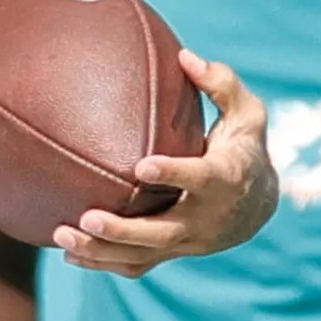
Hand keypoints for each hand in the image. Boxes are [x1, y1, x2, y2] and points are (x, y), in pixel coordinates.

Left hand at [55, 50, 276, 276]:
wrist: (259, 203)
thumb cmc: (244, 147)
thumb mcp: (248, 114)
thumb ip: (221, 83)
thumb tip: (186, 56)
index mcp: (224, 180)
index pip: (199, 178)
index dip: (173, 173)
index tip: (142, 166)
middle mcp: (205, 218)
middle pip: (162, 231)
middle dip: (124, 229)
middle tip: (87, 217)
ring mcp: (187, 241)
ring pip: (143, 254)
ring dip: (101, 250)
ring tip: (62, 234)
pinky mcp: (173, 251)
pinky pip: (137, 265)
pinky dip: (103, 263)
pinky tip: (67, 252)